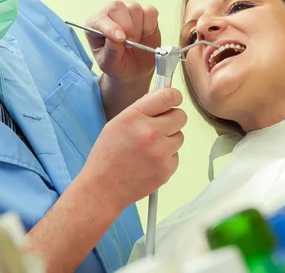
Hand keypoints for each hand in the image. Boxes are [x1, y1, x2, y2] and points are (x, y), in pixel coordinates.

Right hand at [81, 88, 186, 209]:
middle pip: (180, 116)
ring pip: (180, 136)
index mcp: (135, 116)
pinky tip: (149, 162)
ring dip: (169, 140)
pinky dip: (166, 157)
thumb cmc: (108, 154)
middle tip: (160, 127)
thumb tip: (164, 98)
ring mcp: (160, 152)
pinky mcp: (167, 169)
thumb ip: (142, 109)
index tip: (173, 100)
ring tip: (149, 148)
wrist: (103, 188)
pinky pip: (176, 155)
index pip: (168, 96)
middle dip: (172, 119)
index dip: (174, 97)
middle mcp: (150, 132)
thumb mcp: (117, 123)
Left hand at [86, 1, 160, 83]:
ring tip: (136, 41)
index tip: (120, 39)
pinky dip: (150, 25)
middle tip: (130, 43)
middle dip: (127, 27)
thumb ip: (111, 52)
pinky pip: (150, 12)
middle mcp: (110, 14)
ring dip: (138, 28)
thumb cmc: (117, 64)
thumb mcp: (109, 64)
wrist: (134, 69)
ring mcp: (128, 11)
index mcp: (95, 24)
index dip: (110, 27)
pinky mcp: (145, 14)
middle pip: (117, 7)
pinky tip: (145, 35)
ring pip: (134, 8)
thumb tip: (115, 39)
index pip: (99, 18)